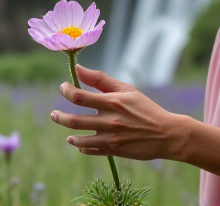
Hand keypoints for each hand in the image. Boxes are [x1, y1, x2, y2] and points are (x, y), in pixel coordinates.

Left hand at [51, 64, 183, 160]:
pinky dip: (81, 147)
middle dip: (58, 116)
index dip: (66, 91)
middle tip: (53, 114)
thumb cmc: (145, 108)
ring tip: (66, 130)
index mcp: (111, 102)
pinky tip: (80, 142)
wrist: (166, 133)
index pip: (79, 96)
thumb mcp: (126, 89)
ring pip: (79, 139)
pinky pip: (90, 151)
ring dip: (68, 134)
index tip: (63, 88)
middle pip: (73, 120)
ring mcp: (110, 138)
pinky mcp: (114, 151)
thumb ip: (101, 79)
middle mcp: (108, 121)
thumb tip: (79, 69)